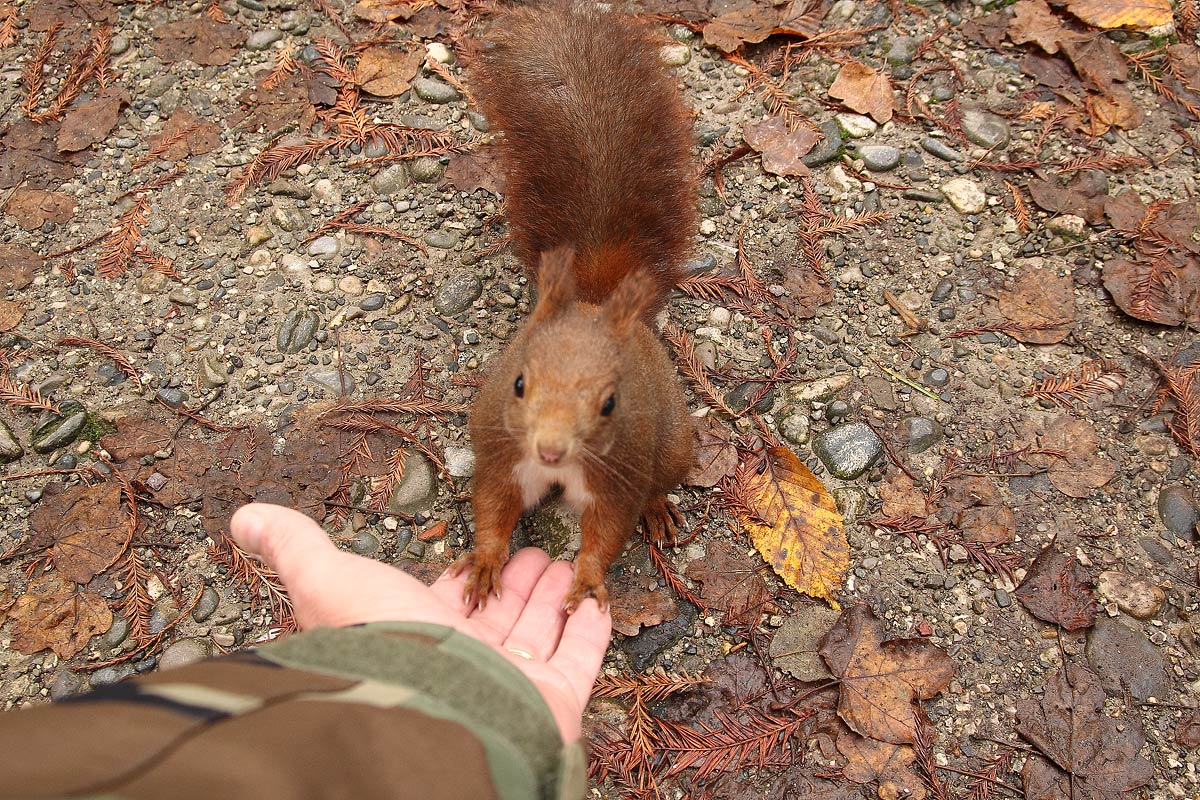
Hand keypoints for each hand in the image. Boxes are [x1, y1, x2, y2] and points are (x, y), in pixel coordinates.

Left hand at [230, 503, 611, 741]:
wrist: (435, 714)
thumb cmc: (384, 647)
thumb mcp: (329, 581)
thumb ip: (295, 548)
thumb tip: (242, 516)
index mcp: (419, 633)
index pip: (449, 601)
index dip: (468, 575)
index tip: (485, 552)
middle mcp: (465, 660)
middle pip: (499, 616)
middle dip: (519, 582)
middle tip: (539, 552)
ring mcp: (514, 682)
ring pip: (541, 632)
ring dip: (555, 599)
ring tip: (570, 564)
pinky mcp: (556, 700)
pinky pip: (582, 659)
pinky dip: (591, 631)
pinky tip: (598, 602)